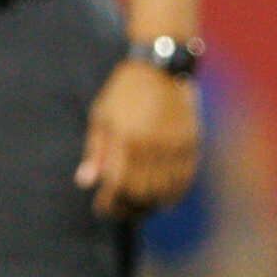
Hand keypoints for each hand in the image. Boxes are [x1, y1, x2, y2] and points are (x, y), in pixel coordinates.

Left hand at [76, 58, 201, 218]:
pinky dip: (174, 194)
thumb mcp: (102, 116)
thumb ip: (95, 151)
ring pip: (164, 190)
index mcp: (126, 138)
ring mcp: (174, 145)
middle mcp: (152, 145)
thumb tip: (86, 183)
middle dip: (128, 208)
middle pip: (141, 193)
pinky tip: (164, 198)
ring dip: (151, 204)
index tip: (102, 208)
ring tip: (140, 206)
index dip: (109, 203)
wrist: (161, 66)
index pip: (117, 185)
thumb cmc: (124, 92)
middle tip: (121, 211)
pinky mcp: (191, 143)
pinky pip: (184, 179)